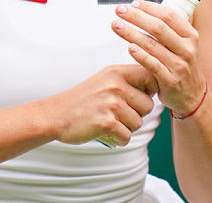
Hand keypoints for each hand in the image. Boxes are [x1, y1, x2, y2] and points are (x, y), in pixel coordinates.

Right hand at [42, 64, 157, 146]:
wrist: (55, 115)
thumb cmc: (82, 100)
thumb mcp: (104, 80)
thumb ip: (128, 81)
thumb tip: (157, 86)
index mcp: (116, 72)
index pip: (151, 78)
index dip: (149, 91)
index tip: (136, 97)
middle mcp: (116, 85)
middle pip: (148, 106)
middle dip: (135, 114)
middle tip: (114, 113)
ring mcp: (111, 104)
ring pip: (138, 123)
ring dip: (125, 127)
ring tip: (106, 120)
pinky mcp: (106, 122)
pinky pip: (127, 136)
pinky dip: (117, 139)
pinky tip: (103, 131)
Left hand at [112, 0, 206, 117]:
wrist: (192, 95)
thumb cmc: (180, 64)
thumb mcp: (180, 43)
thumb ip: (163, 26)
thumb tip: (138, 4)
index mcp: (189, 35)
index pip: (169, 16)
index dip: (149, 7)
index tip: (133, 3)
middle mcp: (187, 49)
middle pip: (159, 28)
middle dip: (137, 17)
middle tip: (120, 10)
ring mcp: (180, 65)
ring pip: (153, 45)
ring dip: (132, 33)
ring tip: (116, 25)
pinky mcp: (171, 80)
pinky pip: (153, 65)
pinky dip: (141, 55)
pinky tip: (129, 47)